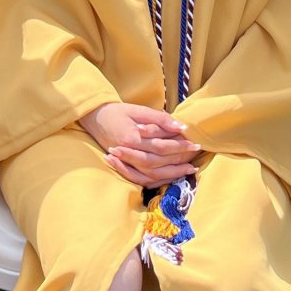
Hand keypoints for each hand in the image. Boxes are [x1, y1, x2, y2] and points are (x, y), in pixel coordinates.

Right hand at [79, 102, 198, 187]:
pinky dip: (157, 180)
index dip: (179, 145)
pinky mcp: (123, 166)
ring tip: (189, 169)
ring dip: (171, 174)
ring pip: (150, 174)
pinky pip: (141, 179)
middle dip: (179, 160)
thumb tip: (181, 126)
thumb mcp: (139, 110)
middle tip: (195, 155)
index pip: (160, 145)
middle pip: (157, 162)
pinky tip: (171, 177)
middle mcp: (127, 152)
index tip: (195, 143)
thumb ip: (159, 119)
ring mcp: (124, 162)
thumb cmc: (118, 112)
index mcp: (131, 137)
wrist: (94, 118)